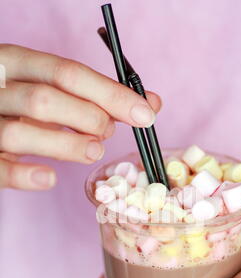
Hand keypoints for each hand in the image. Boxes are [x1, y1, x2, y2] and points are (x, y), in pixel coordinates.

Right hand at [0, 44, 160, 189]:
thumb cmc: (21, 104)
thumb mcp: (51, 89)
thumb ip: (95, 95)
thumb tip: (150, 104)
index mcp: (15, 62)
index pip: (67, 73)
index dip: (110, 94)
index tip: (145, 113)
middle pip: (45, 99)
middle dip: (88, 118)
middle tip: (107, 133)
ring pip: (21, 132)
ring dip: (66, 145)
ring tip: (92, 151)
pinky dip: (26, 175)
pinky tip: (50, 177)